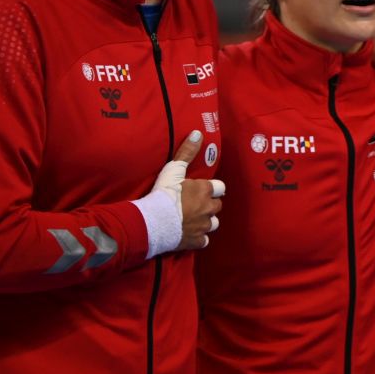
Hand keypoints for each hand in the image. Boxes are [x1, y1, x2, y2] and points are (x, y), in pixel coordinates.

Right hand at [161, 131, 225, 252]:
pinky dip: (198, 238)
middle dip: (209, 205)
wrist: (153, 222)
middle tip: (195, 205)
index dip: (211, 188)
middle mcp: (209, 208)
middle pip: (218, 205)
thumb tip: (198, 132)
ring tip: (193, 220)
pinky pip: (204, 240)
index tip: (202, 189)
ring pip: (213, 223)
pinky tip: (189, 234)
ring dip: (206, 221)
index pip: (220, 187)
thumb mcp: (173, 169)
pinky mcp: (197, 241)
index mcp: (205, 190)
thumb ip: (186, 152)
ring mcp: (204, 226)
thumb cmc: (163, 194)